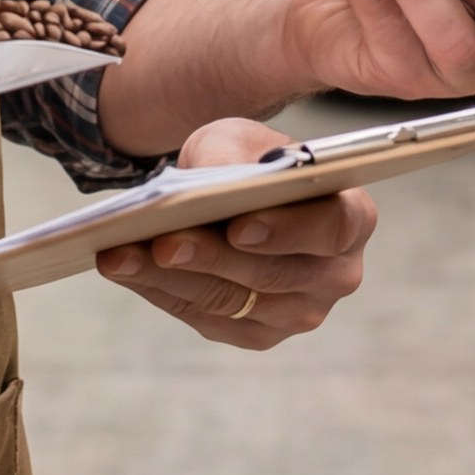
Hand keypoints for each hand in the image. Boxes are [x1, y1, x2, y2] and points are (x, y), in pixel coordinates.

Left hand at [92, 117, 374, 348]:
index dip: (286, 231)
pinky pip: (208, 319)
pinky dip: (162, 292)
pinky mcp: (259, 334)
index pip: (332, 230)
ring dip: (171, 278)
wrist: (235, 192)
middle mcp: (337, 274)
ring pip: (233, 301)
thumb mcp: (237, 139)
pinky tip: (126, 269)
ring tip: (122, 255)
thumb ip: (232, 156)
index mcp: (352, 217)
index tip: (238, 226)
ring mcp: (299, 311)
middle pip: (273, 274)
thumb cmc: (247, 159)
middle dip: (210, 257)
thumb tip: (216, 180)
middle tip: (162, 241)